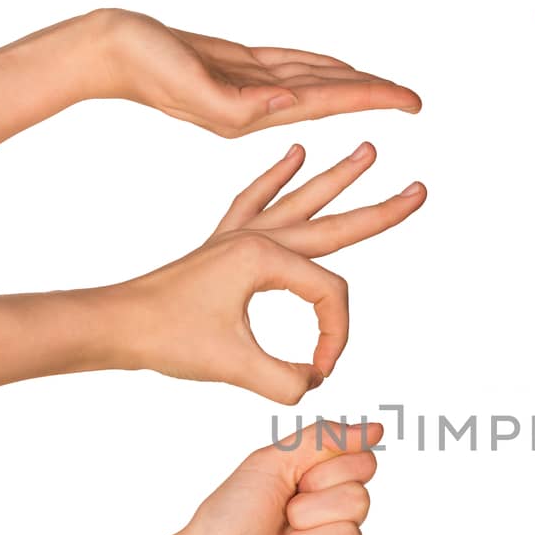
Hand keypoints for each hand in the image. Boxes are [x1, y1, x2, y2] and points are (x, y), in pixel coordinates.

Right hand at [89, 9, 420, 135]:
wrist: (100, 52)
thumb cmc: (139, 66)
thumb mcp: (189, 84)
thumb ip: (237, 105)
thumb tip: (284, 106)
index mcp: (249, 112)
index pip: (327, 103)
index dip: (371, 99)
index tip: (411, 102)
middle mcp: (254, 106)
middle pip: (329, 97)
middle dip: (372, 96)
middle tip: (415, 98)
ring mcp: (245, 90)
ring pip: (312, 83)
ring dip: (350, 83)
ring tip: (387, 87)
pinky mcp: (233, 70)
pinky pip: (288, 68)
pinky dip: (318, 67)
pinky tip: (338, 68)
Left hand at [112, 142, 423, 401]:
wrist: (114, 323)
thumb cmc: (166, 339)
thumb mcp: (233, 367)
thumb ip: (284, 380)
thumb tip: (311, 383)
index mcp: (264, 258)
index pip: (329, 295)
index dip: (334, 337)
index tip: (317, 373)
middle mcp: (256, 237)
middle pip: (334, 223)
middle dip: (380, 211)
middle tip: (420, 192)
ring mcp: (238, 236)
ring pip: (300, 200)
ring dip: (335, 177)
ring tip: (366, 150)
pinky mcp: (222, 244)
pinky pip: (256, 200)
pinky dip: (277, 177)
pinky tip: (295, 155)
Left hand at [175, 419, 382, 534]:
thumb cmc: (229, 519)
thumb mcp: (271, 463)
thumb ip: (323, 439)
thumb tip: (378, 429)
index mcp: (323, 485)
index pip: (363, 464)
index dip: (325, 473)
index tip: (293, 484)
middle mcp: (335, 518)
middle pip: (360, 499)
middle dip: (310, 509)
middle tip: (281, 521)